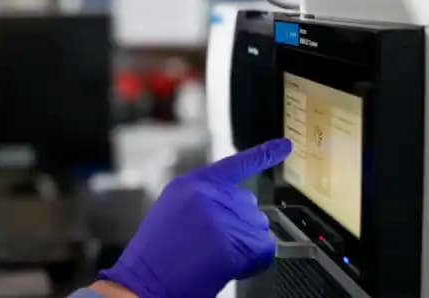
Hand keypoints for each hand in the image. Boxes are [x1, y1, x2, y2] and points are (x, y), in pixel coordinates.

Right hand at [99, 138, 292, 297]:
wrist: (143, 283)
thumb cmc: (155, 256)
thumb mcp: (173, 211)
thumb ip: (203, 200)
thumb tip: (234, 207)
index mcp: (191, 185)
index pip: (235, 164)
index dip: (264, 154)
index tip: (286, 145)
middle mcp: (209, 195)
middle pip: (249, 204)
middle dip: (238, 225)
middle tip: (210, 246)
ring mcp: (223, 218)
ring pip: (258, 227)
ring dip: (244, 244)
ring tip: (213, 257)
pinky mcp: (234, 242)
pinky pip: (264, 249)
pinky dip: (253, 262)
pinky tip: (229, 266)